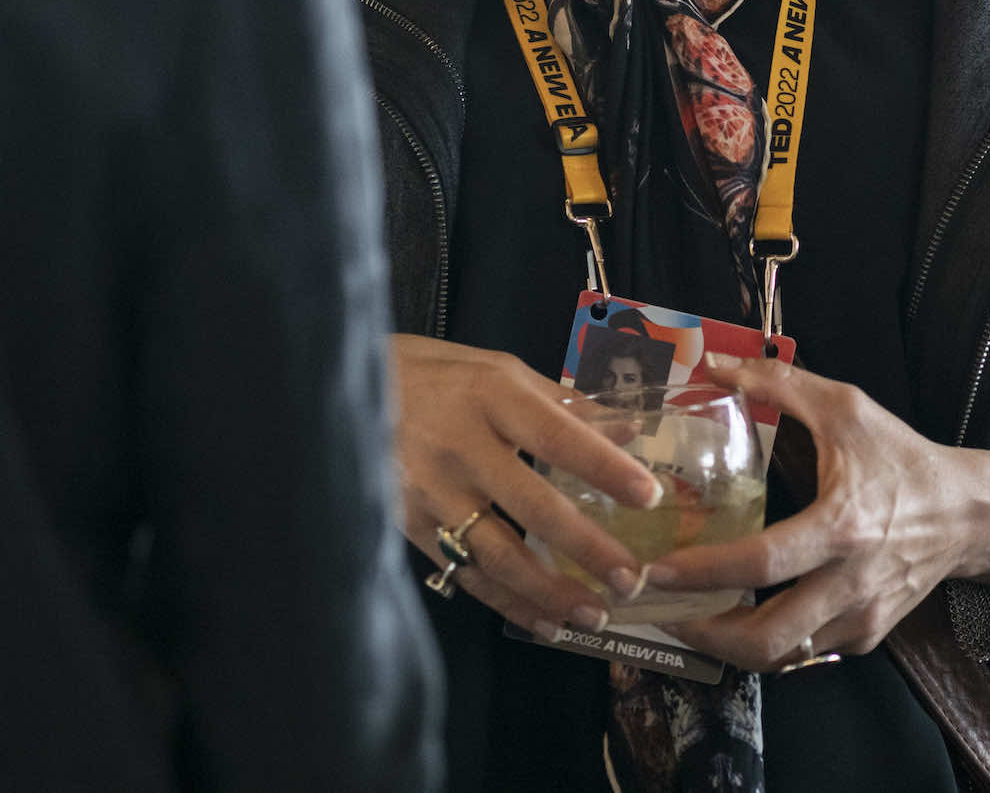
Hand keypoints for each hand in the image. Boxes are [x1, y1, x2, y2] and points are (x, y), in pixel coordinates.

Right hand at [390, 334, 663, 640]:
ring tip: (594, 615)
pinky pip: (464, 572)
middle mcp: (459, 443)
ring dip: (550, 591)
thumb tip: (628, 428)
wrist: (339, 391)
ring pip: (497, 554)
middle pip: (532, 505)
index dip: (603, 466)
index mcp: (488, 394)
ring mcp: (430, 489)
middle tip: (633, 579)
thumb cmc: (430, 374)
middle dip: (587, 549)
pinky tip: (544, 622)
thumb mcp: (493, 368)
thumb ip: (560, 402)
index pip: (556, 434)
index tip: (649, 496)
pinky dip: (507, 602)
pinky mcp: (407, 523)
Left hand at [641, 353, 989, 671]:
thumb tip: (713, 363)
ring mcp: (862, 617)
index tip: (656, 571)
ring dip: (729, 647)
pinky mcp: (868, 634)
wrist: (969, 513)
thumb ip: (778, 383)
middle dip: (706, 634)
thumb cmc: (902, 458)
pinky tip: (736, 619)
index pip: (763, 564)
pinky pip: (807, 654)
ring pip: (784, 657)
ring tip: (686, 619)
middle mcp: (851, 583)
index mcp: (841, 527)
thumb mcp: (846, 408)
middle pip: (769, 638)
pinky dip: (767, 645)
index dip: (704, 572)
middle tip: (661, 610)